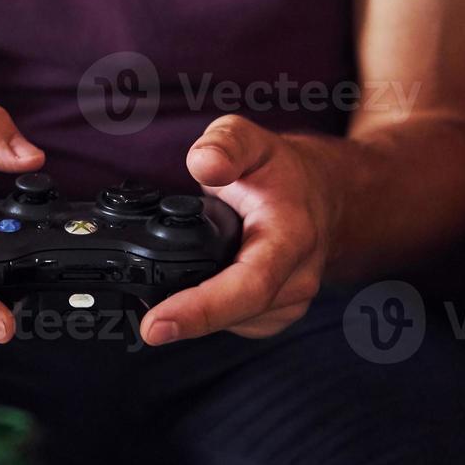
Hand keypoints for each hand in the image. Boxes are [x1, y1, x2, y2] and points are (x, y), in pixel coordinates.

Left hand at [141, 115, 333, 344]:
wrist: (321, 193)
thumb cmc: (280, 169)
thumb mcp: (249, 138)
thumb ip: (224, 145)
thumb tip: (205, 164)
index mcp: (292, 235)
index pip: (248, 285)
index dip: (201, 310)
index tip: (157, 326)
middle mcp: (299, 275)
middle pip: (237, 314)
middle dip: (186, 321)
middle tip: (143, 324)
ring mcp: (293, 299)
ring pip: (235, 323)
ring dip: (196, 318)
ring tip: (162, 300)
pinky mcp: (280, 312)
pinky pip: (237, 323)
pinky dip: (209, 315)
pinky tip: (190, 297)